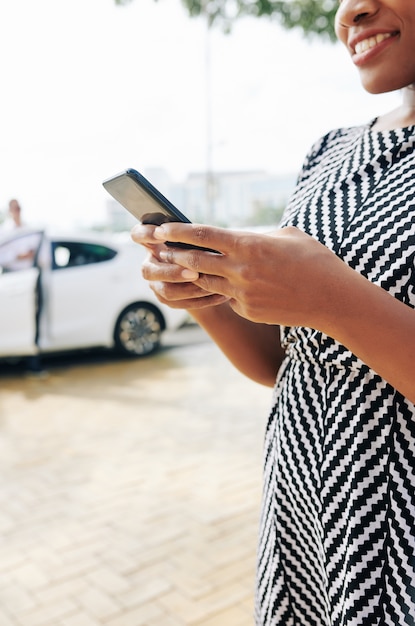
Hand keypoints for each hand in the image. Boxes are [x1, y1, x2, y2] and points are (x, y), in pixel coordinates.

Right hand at [130, 223, 229, 309]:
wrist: (209, 273)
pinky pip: (182, 304)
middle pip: (148, 271)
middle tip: (195, 273)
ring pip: (167, 291)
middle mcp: (150, 264)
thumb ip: (193, 239)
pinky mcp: (167, 299)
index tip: (161, 234)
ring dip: (192, 289)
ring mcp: (156, 284)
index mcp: (153, 243)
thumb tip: (204, 243)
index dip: (145, 234)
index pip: (138, 235)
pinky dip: (203, 300)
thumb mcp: (197, 240)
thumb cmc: (202, 248)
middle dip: (172, 273)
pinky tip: (222, 296)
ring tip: (214, 286)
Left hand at [146, 222, 352, 329]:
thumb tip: (241, 239)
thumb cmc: (315, 260)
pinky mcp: (249, 311)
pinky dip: (227, 291)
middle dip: (174, 255)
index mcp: (249, 245)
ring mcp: (243, 294)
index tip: (162, 229)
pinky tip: (231, 287)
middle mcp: (241, 270)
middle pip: (195, 261)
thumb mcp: (288, 235)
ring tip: (183, 268)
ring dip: (194, 275)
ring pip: (207, 283)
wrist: (332, 299)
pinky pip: (229, 299)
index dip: (178, 232)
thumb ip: (258, 236)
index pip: (204, 235)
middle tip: (161, 250)